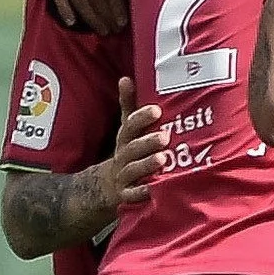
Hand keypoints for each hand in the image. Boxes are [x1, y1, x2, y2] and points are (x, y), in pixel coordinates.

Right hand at [90, 80, 163, 213]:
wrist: (108, 186)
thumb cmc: (127, 152)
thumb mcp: (126, 130)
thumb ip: (128, 105)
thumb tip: (125, 78)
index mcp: (125, 139)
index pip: (130, 125)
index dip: (141, 118)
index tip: (156, 111)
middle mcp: (123, 156)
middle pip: (132, 148)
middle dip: (148, 142)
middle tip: (165, 137)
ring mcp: (124, 177)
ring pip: (134, 170)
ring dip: (147, 164)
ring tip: (163, 159)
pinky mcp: (126, 196)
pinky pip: (133, 195)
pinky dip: (142, 192)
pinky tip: (154, 189)